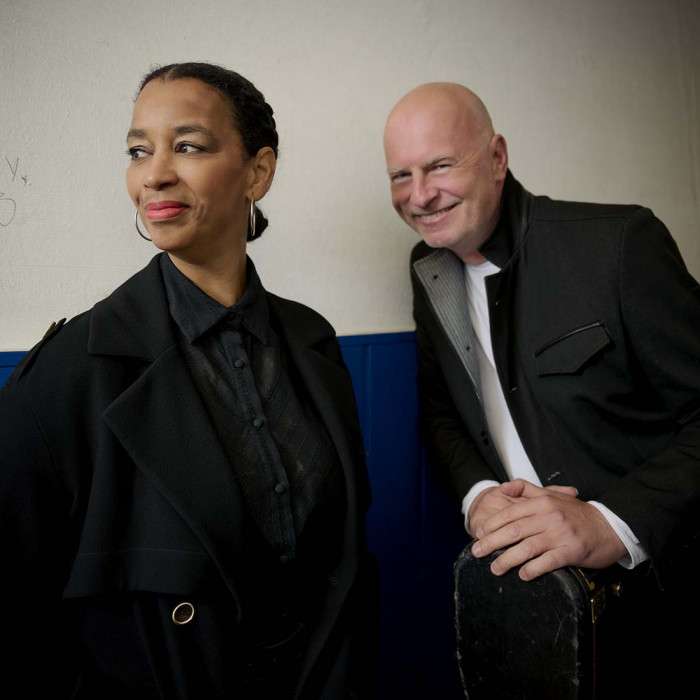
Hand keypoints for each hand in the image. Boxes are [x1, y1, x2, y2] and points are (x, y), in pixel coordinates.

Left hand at [471, 479, 626, 579]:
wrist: (609, 527)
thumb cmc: (577, 513)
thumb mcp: (552, 495)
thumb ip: (527, 489)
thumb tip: (503, 487)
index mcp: (542, 502)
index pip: (510, 513)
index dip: (492, 524)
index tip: (479, 534)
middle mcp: (549, 517)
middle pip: (514, 530)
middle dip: (492, 542)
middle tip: (477, 552)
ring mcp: (560, 534)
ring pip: (527, 548)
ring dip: (507, 559)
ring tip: (495, 568)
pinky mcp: (572, 551)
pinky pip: (548, 561)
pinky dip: (533, 569)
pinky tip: (523, 575)